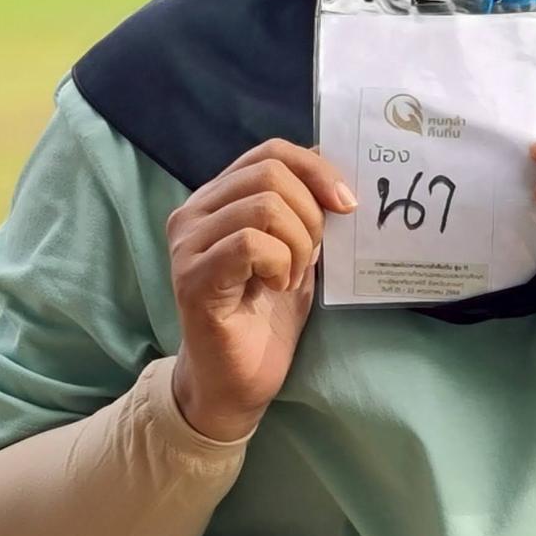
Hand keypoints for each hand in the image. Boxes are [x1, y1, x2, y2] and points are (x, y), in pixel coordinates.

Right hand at [167, 140, 356, 440]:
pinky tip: (276, 287)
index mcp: (218, 197)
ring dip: (298, 244)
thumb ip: (306, 206)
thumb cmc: (267, 315)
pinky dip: (280, 263)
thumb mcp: (297, 248)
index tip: (346, 204)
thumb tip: (332, 158)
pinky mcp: (193, 276)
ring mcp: (188, 243)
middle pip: (271, 173)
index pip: (270, 152)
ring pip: (265, 206)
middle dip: (311, 214)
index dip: (316, 168)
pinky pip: (251, 243)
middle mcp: (194, 211)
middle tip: (313, 256)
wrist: (237, 383)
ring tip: (291, 276)